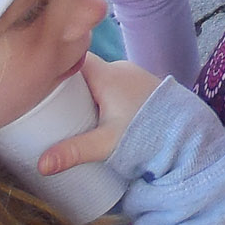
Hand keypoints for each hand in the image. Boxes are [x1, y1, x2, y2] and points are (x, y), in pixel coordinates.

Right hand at [37, 57, 160, 175]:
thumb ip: (73, 151)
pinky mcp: (141, 85)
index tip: (37, 85)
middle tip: (47, 106)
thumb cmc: (146, 133)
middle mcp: (120, 68)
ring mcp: (133, 75)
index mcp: (107, 74)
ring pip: (99, 76)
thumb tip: (40, 165)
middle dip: (66, 85)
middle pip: (84, 69)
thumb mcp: (105, 143)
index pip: (74, 59)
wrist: (187, 133)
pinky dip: (100, 93)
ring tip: (65, 111)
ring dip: (84, 90)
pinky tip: (92, 109)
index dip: (55, 67)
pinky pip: (112, 82)